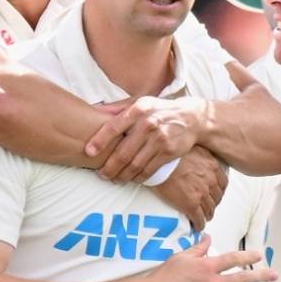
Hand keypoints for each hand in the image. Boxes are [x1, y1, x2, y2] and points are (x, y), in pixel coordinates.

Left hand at [87, 96, 207, 182]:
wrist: (191, 117)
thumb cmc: (159, 110)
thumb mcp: (140, 102)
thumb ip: (118, 107)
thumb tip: (94, 110)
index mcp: (138, 109)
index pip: (114, 126)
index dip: (100, 140)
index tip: (88, 152)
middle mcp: (148, 124)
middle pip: (124, 152)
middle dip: (109, 167)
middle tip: (101, 174)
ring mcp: (160, 139)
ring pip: (135, 164)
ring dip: (122, 176)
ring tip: (114, 179)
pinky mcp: (168, 152)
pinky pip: (149, 170)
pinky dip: (137, 177)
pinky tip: (131, 179)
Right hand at [137, 237, 277, 281]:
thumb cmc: (165, 277)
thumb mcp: (181, 257)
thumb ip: (198, 248)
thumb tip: (209, 238)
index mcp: (207, 266)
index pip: (233, 259)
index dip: (248, 257)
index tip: (259, 255)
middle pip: (242, 278)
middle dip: (261, 275)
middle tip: (275, 275)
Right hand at [152, 145, 226, 229]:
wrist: (158, 162)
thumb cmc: (169, 153)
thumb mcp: (190, 147)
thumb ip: (199, 154)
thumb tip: (198, 156)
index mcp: (212, 166)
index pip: (222, 183)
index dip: (218, 191)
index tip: (214, 194)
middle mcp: (210, 181)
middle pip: (217, 198)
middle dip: (212, 203)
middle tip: (207, 206)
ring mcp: (201, 194)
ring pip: (209, 210)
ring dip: (206, 215)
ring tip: (202, 217)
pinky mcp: (191, 205)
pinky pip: (199, 219)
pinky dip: (199, 224)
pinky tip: (196, 227)